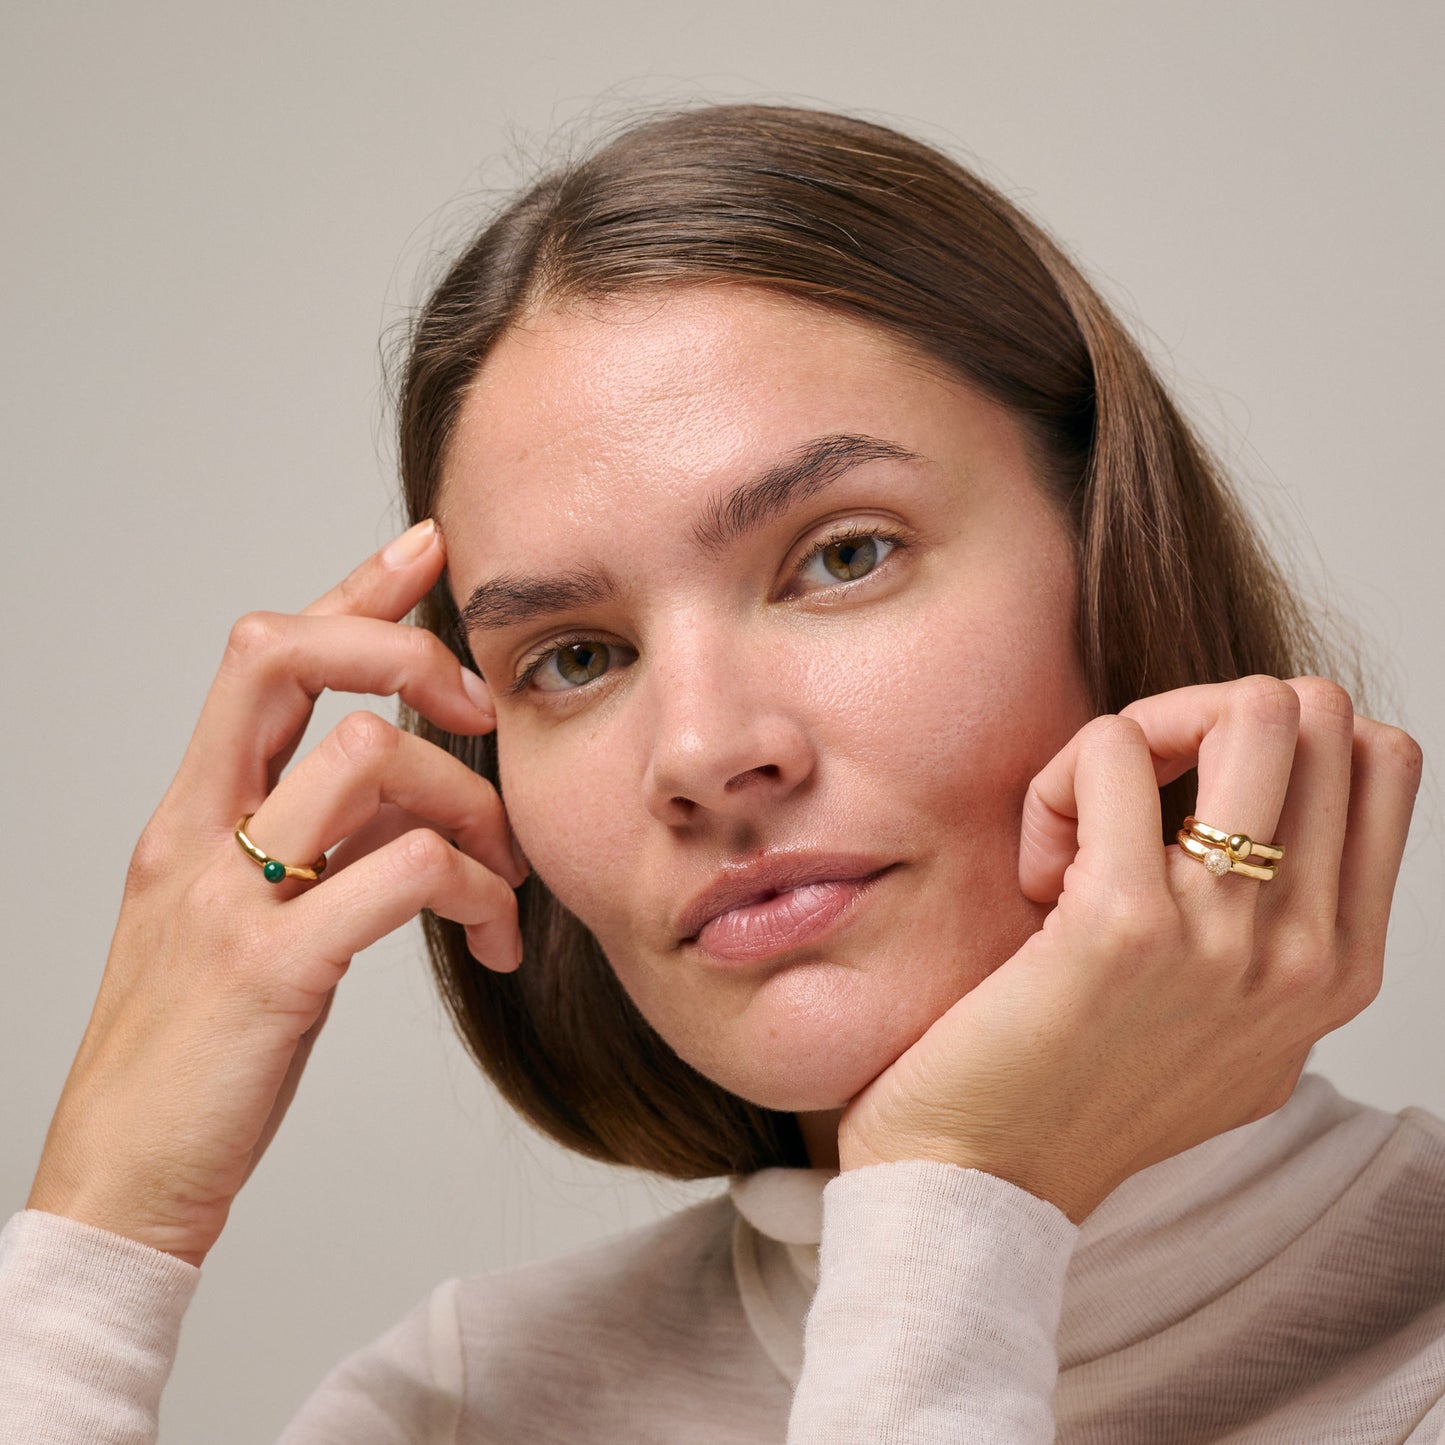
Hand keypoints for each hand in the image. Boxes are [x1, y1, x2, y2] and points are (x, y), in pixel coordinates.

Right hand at [26, 520, 527, 1265]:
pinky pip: (399, 872)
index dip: (351, 592)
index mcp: (191, 813)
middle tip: (478, 710)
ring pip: (365, 759)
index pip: (266, 659)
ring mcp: (226, 898)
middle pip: (284, 657)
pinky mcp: (271, 971)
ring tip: (504, 873)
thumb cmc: (199, 1048)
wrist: (126, 1176)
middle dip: (405, 653)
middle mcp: (197, 832)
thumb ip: (311, 840)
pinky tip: (492, 930)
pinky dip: (470, 884)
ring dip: (468, 803)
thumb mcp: (241, 919)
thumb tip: (413, 789)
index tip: (426, 552)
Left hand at [835, 677, 1421, 1222]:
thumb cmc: (1082, 1082)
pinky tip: (1035, 875)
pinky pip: (1111, 747)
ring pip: (1244, 708)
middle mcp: (1307, 956)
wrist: (984, 1174)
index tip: (1187, 804)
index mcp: (1343, 970)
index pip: (1382, 758)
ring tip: (1083, 832)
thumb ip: (1281, 931)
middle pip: (1312, 714)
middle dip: (1201, 722)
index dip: (1272, 738)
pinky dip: (1057, 784)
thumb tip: (1292, 796)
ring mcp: (1228, 939)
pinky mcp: (1126, 922)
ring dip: (1139, 739)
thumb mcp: (1231, 1022)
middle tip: (1124, 805)